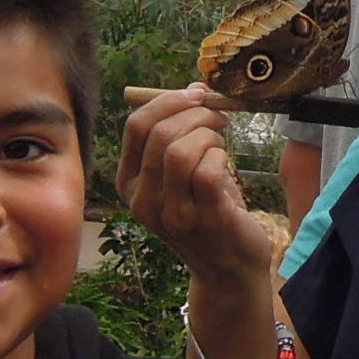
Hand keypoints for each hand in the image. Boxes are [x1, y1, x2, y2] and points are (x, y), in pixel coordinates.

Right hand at [116, 84, 275, 289]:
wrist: (229, 267)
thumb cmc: (207, 211)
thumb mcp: (181, 175)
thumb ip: (180, 136)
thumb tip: (196, 91)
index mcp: (130, 183)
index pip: (135, 126)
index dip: (168, 101)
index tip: (196, 95)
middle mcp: (142, 200)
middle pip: (158, 135)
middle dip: (195, 114)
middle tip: (218, 118)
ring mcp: (171, 213)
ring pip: (179, 151)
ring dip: (208, 135)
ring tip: (220, 143)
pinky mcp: (203, 220)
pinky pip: (207, 171)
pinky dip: (220, 156)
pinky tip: (225, 164)